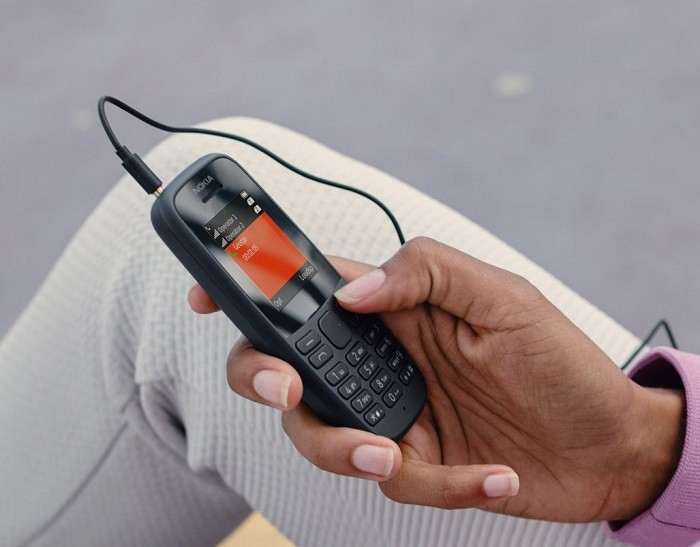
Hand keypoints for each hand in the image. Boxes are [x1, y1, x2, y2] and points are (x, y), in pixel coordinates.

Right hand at [188, 237, 683, 521]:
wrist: (608, 439)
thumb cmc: (559, 359)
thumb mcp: (501, 295)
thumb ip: (424, 272)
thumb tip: (353, 291)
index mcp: (393, 310)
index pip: (306, 292)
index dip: (250, 288)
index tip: (208, 293)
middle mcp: (380, 362)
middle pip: (286, 367)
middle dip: (263, 377)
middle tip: (286, 388)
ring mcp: (393, 414)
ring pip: (321, 435)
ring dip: (342, 449)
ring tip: (394, 457)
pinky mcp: (416, 464)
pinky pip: (397, 483)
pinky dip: (443, 487)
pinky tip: (497, 474)